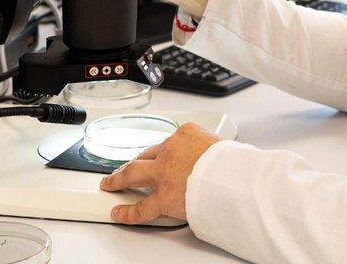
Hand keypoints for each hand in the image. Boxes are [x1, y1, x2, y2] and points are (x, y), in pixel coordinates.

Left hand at [99, 122, 222, 223]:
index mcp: (187, 134)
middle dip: (136, 161)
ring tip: (111, 183)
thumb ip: (209, 153)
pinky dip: (127, 211)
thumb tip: (212, 163)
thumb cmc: (234, 163)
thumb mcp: (222, 146)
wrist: (235, 178)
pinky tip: (118, 212)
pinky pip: (141, 207)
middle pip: (147, 154)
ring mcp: (163, 173)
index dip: (165, 152)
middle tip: (128, 167)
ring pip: (134, 172)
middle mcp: (171, 150)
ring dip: (119, 178)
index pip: (170, 142)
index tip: (164, 156)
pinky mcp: (163, 197)